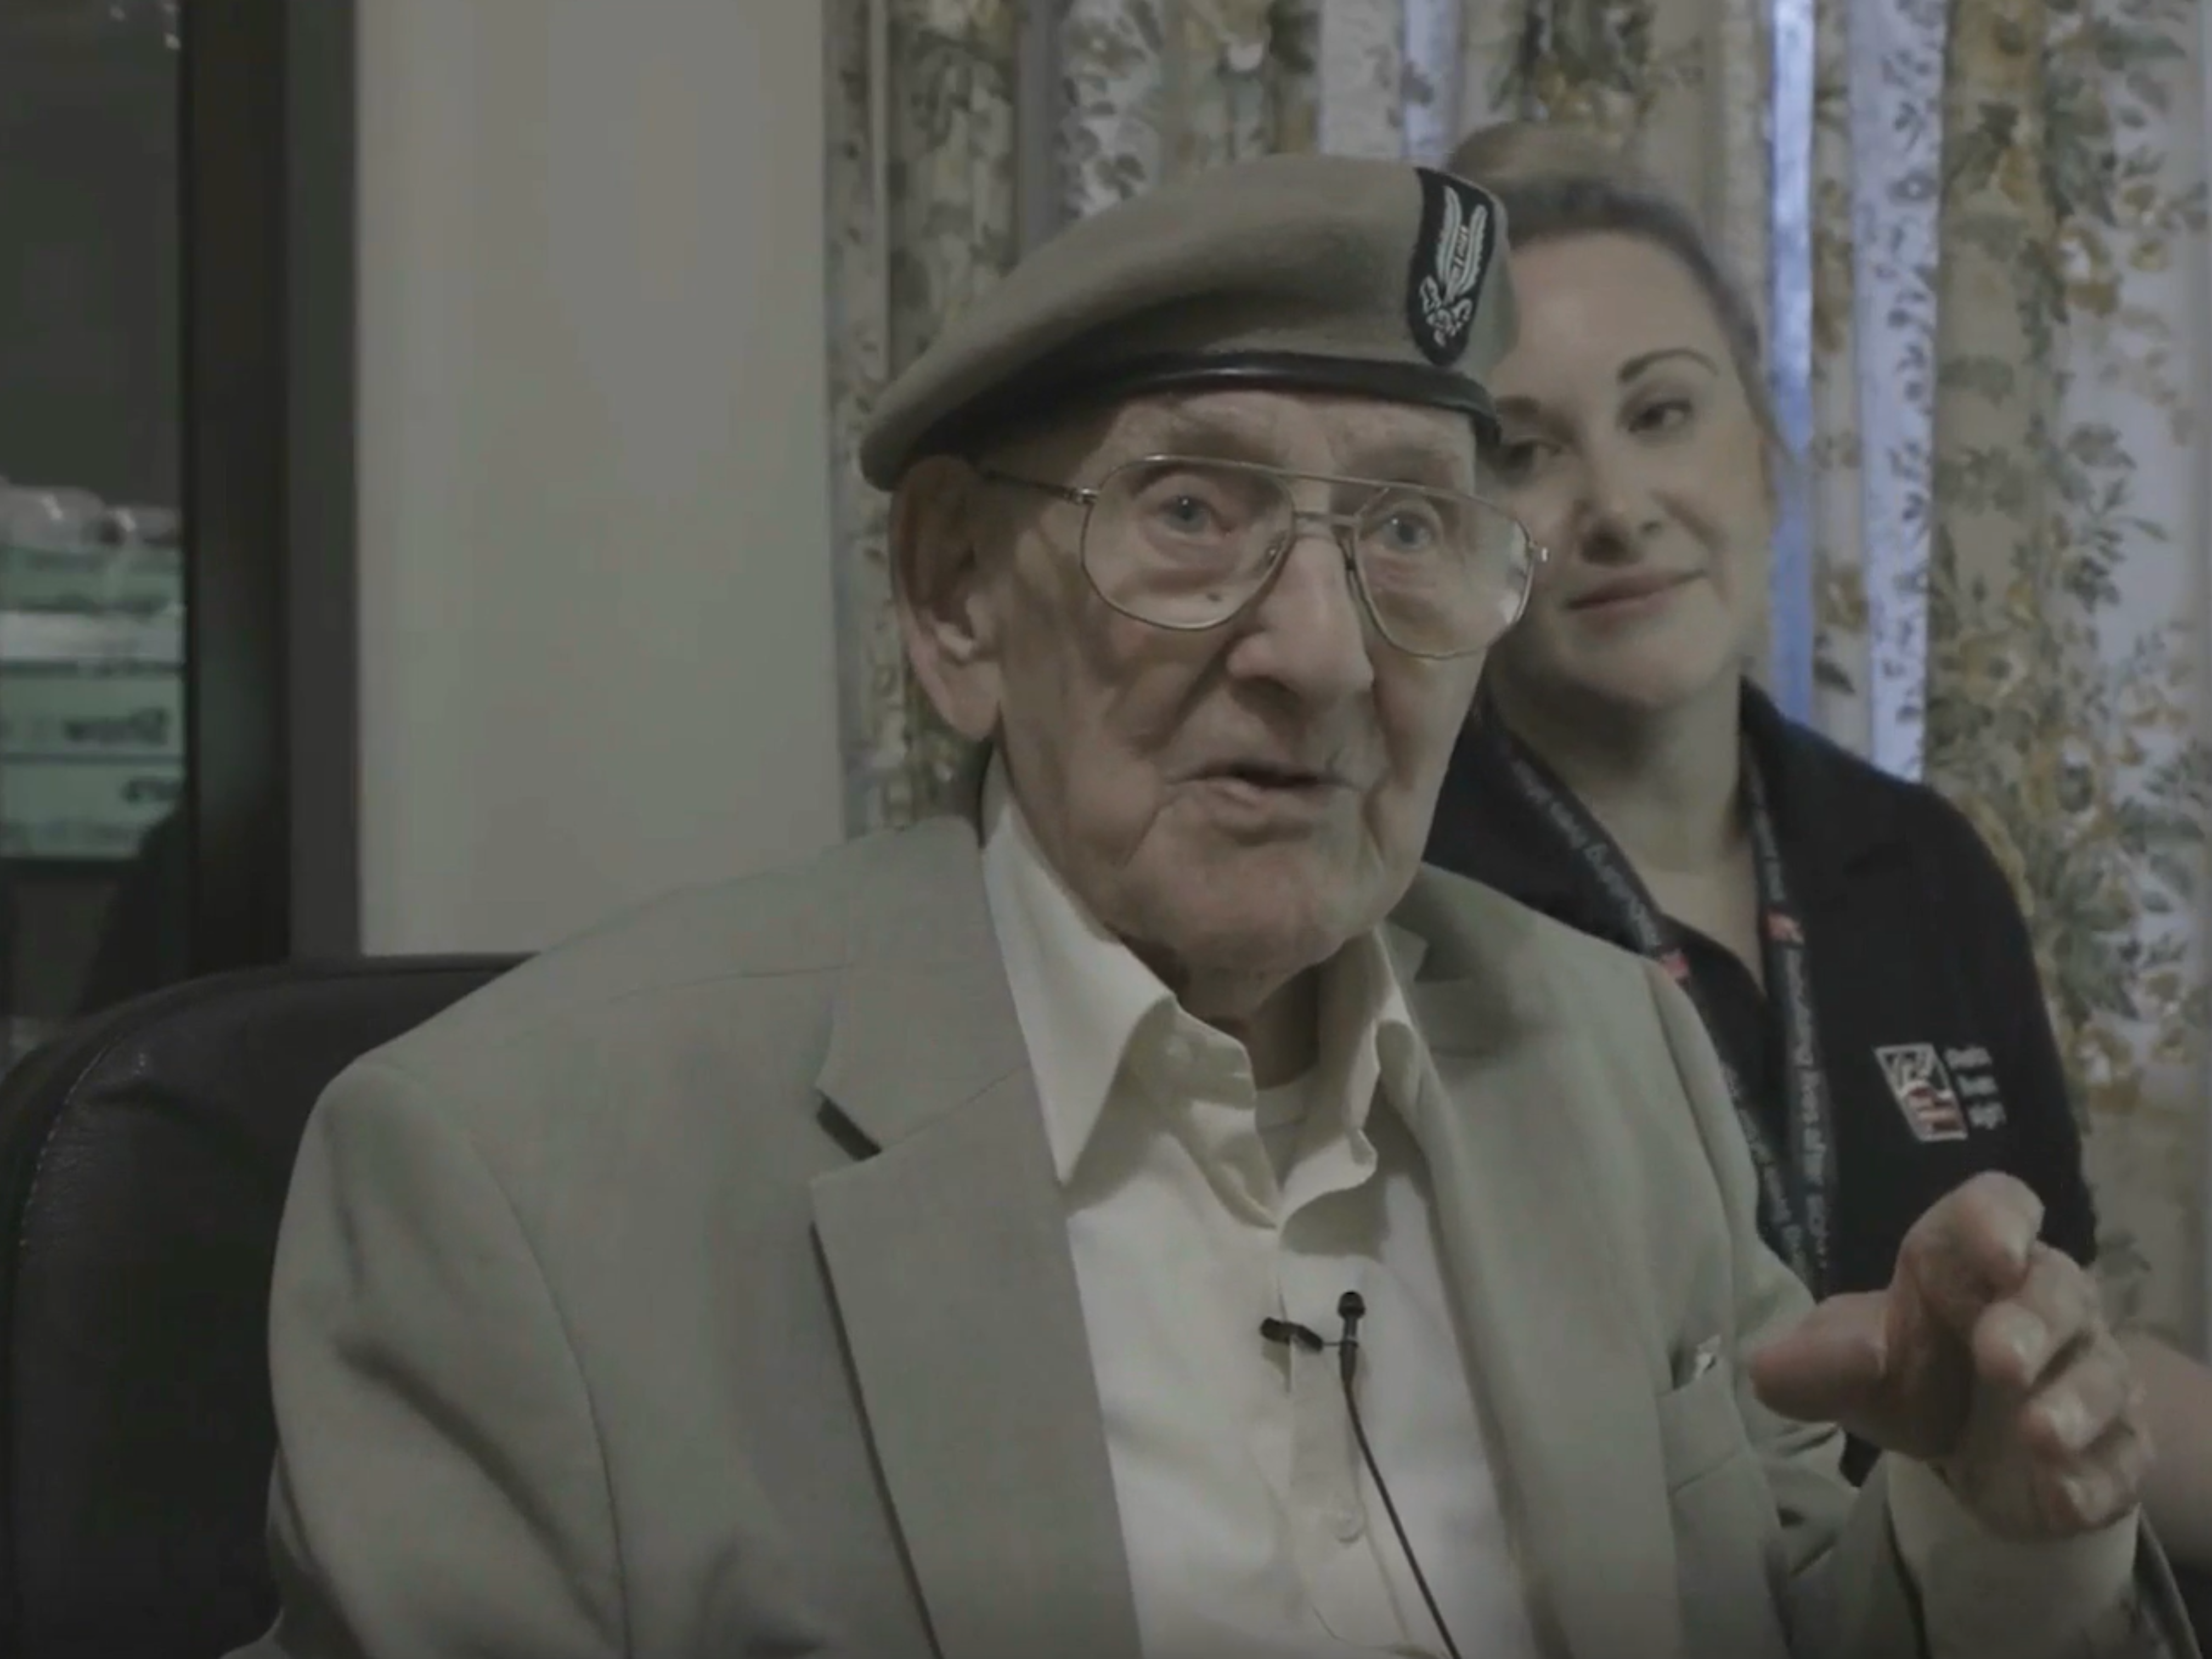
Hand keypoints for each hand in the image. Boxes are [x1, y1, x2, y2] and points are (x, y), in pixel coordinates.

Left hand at [1748, 1171, 2149, 1540]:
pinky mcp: (2113, 1447)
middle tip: (1998, 1359)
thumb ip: (1808, 1359)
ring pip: (2101, 1374)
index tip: (1995, 1247)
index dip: (2000, 1220)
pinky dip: (2095, 1476)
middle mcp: (2042, 1305)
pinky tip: (2062, 1493)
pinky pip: (2122, 1455)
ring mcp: (2088, 1375)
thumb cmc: (1906, 1372)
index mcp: (1967, 1261)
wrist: (1960, 1447)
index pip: (1998, 1208)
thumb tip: (1765, 1368)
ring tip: (2036, 1433)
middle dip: (2031, 1323)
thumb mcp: (1844, 1366)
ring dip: (2073, 1402)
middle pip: (2056, 1291)